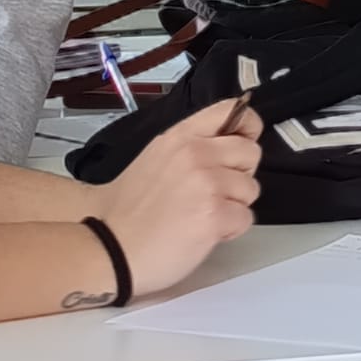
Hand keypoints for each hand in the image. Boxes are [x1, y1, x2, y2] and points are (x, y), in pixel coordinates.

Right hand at [95, 99, 262, 298]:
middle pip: (250, 152)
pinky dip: (230, 230)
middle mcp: (196, 154)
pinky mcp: (214, 215)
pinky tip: (202, 233)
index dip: (247, 126)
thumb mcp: (156, 158)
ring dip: (234, 206)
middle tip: (214, 193)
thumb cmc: (128, 213)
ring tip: (202, 215)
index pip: (231, 111)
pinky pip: (245, 218)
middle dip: (240, 175)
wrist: (110, 250)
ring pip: (251, 188)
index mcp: (180, 137)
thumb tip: (228, 140)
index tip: (245, 139)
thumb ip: (192, 146)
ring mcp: (207, 184)